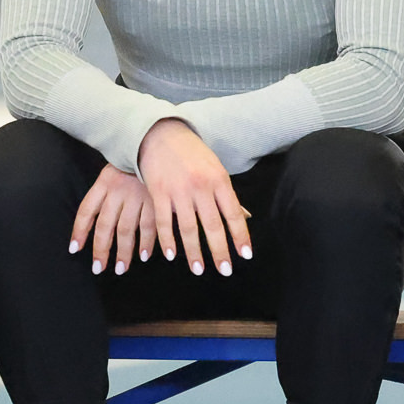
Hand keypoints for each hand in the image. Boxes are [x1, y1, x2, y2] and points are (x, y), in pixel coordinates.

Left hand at [69, 164, 149, 274]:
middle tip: (98, 268)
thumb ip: (103, 194)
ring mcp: (137, 196)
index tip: (75, 249)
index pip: (86, 210)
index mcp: (104, 183)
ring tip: (120, 268)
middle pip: (105, 226)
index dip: (79, 231)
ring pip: (126, 230)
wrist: (158, 144)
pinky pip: (149, 226)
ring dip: (123, 252)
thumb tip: (91, 224)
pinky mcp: (155, 200)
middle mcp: (118, 191)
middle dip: (101, 250)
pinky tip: (143, 255)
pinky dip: (146, 243)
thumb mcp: (112, 171)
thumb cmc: (133, 163)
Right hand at [136, 118, 251, 275]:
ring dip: (193, 252)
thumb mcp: (215, 169)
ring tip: (198, 270)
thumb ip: (226, 195)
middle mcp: (200, 186)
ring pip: (188, 229)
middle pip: (212, 225)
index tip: (245, 255)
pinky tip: (171, 255)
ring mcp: (178, 190)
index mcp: (219, 180)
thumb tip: (245, 217)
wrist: (161, 133)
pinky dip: (167, 241)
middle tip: (225, 271)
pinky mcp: (158, 192)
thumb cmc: (192, 154)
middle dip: (220, 251)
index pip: (233, 214)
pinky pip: (163, 222)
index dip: (240, 236)